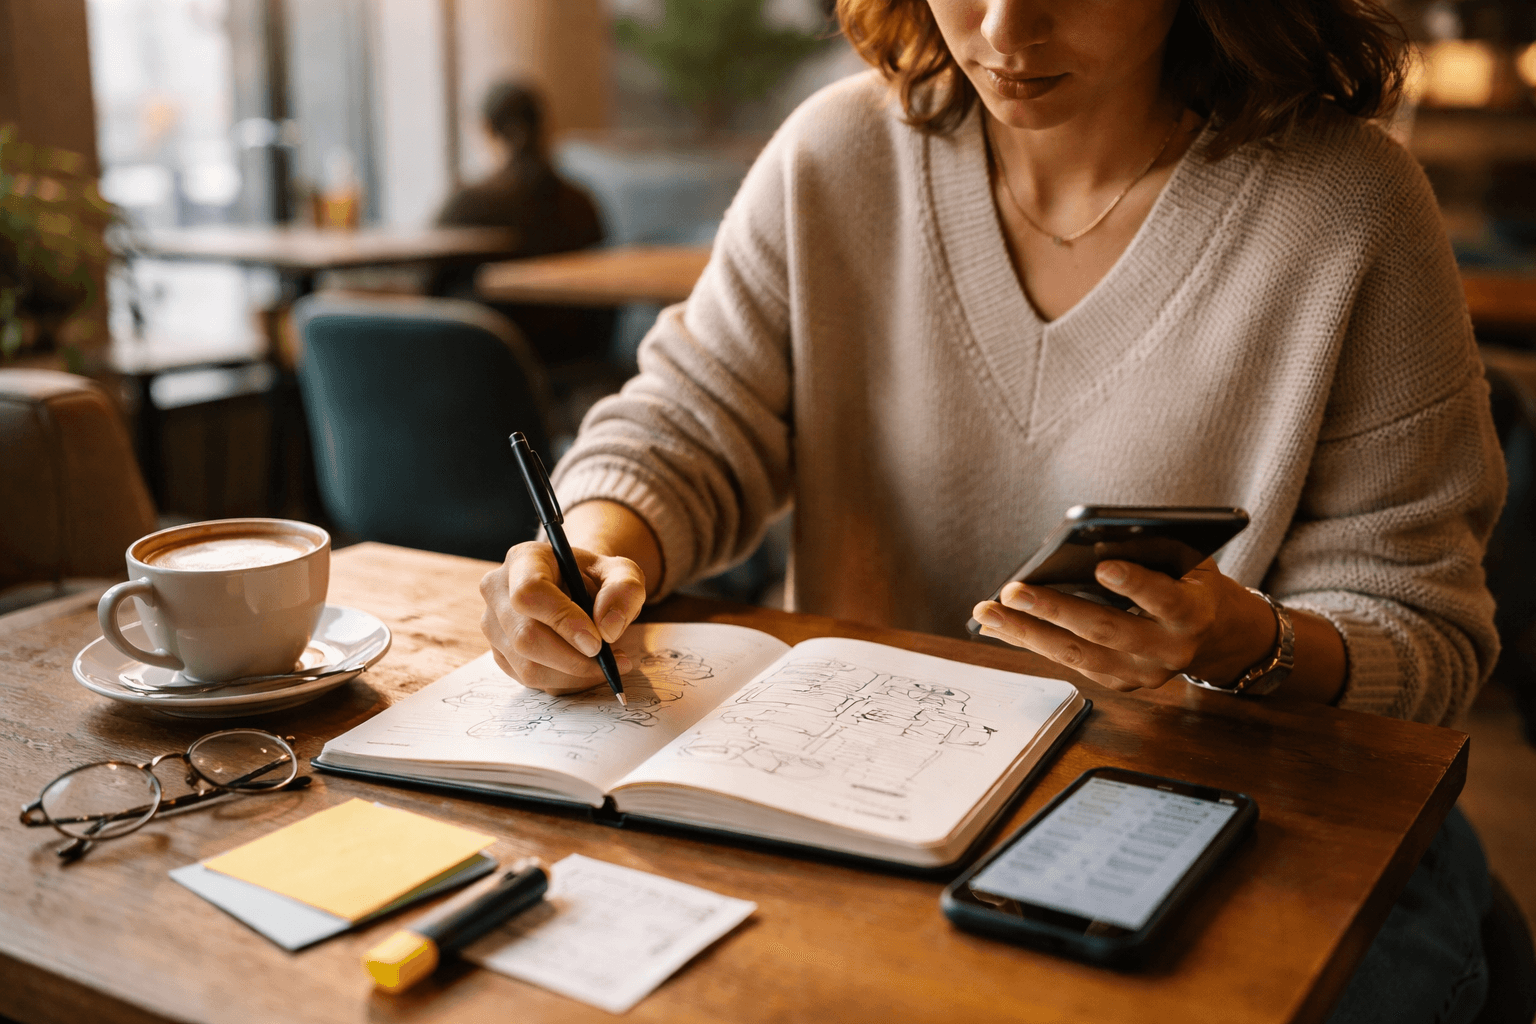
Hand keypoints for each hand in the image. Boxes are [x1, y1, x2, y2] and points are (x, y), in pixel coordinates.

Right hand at [479, 540, 647, 693]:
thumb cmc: (596, 579)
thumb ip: (623, 592)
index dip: (563, 621)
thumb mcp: (622, 573)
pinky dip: (566, 682)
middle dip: (574, 659)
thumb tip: (608, 629)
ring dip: (574, 675)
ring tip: (606, 664)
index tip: (597, 642)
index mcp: (524, 559)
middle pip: (525, 637)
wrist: (578, 590)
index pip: (530, 592)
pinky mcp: (500, 653)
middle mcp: (498, 591)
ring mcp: (494, 625)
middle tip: (611, 662)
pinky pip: (530, 680)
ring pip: (528, 667)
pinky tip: (587, 668)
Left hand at [969, 559, 1275, 691]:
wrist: (1215, 634)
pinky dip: (1032, 642)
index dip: (1134, 584)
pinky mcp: (1120, 683)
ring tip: (987, 611)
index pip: (1164, 598)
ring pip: (1077, 654)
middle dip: (1055, 609)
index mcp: (1193, 613)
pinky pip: (1069, 662)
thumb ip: (1150, 551)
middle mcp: (1168, 650)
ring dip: (1026, 632)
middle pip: (1106, 630)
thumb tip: (1091, 538)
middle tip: (1012, 590)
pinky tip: (999, 624)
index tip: (1102, 566)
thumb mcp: (1185, 559)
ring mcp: (1142, 673)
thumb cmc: (1190, 581)